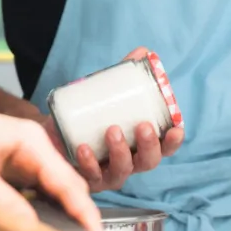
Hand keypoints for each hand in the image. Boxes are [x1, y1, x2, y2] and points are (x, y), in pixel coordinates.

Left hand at [0, 92, 102, 230]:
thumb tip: (29, 226)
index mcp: (28, 139)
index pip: (68, 182)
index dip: (84, 213)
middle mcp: (28, 146)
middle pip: (65, 187)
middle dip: (79, 217)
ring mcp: (18, 157)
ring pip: (51, 191)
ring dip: (61, 216)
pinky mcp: (6, 168)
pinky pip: (33, 193)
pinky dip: (41, 211)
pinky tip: (44, 230)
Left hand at [45, 46, 184, 192]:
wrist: (53, 132)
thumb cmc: (89, 117)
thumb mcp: (107, 95)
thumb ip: (124, 76)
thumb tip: (144, 52)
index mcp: (140, 146)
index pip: (164, 148)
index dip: (173, 141)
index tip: (176, 128)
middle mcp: (129, 163)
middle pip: (148, 162)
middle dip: (149, 146)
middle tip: (143, 126)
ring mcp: (107, 174)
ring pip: (122, 171)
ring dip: (120, 152)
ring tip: (112, 130)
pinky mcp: (85, 179)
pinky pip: (90, 176)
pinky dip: (88, 162)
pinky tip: (84, 148)